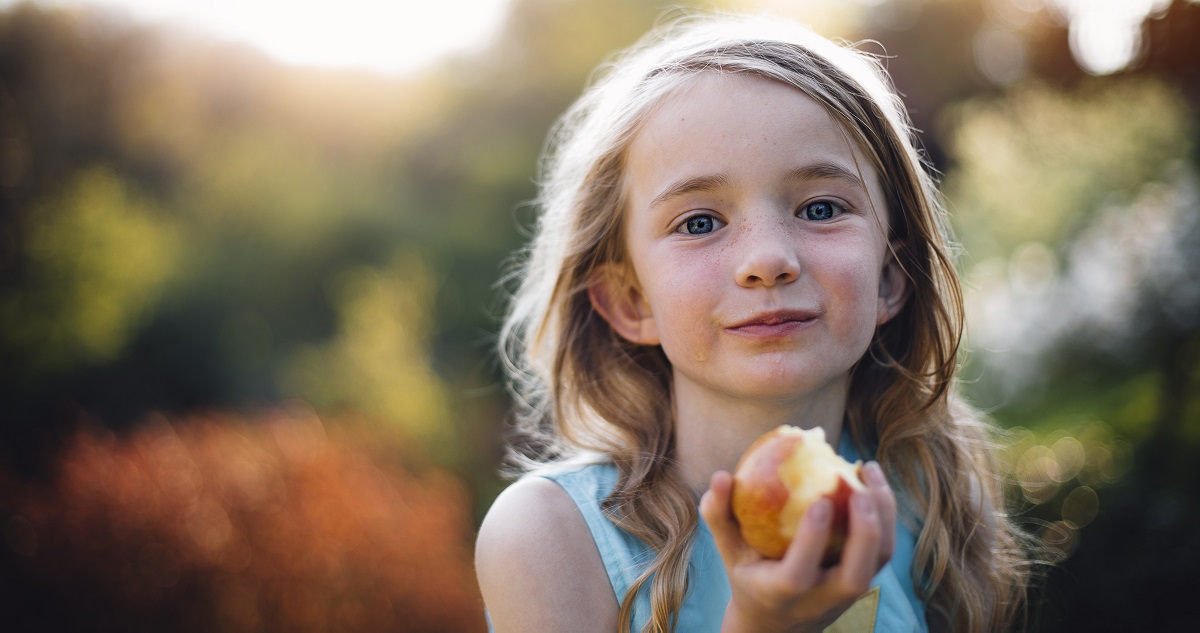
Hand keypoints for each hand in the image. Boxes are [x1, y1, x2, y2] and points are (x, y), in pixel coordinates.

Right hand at [699, 461, 896, 632]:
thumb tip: (721, 475)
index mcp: (782, 593)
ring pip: (878, 562)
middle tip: (860, 489)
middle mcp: (820, 599)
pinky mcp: (863, 582)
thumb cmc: (749, 574)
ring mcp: (846, 594)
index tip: (820, 502)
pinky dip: (885, 515)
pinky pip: (883, 550)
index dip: (812, 539)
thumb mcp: (728, 551)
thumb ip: (719, 515)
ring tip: (869, 470)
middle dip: (864, 534)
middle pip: (855, 576)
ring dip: (883, 517)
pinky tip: (871, 479)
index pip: (800, 573)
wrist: (778, 622)